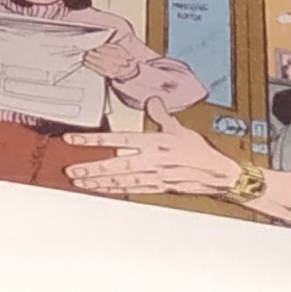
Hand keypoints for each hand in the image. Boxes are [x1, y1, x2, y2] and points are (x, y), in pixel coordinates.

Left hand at [65, 122, 243, 201]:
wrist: (219, 173)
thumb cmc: (200, 152)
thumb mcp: (179, 128)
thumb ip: (161, 115)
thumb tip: (152, 101)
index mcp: (153, 143)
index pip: (116, 139)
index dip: (93, 140)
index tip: (73, 140)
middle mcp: (150, 161)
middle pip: (114, 165)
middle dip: (91, 168)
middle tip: (70, 170)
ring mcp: (152, 176)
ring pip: (120, 180)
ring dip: (98, 182)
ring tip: (79, 182)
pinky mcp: (157, 188)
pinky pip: (131, 190)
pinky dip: (114, 190)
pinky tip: (101, 190)